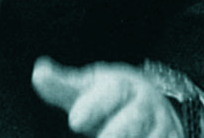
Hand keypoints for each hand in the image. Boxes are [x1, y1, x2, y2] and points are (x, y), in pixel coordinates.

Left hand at [32, 56, 182, 137]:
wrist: (154, 108)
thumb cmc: (111, 99)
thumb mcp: (89, 88)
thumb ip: (63, 84)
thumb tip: (39, 73)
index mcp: (124, 86)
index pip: (112, 91)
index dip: (94, 106)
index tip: (74, 121)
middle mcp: (147, 107)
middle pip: (134, 120)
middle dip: (116, 131)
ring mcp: (164, 129)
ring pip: (155, 137)